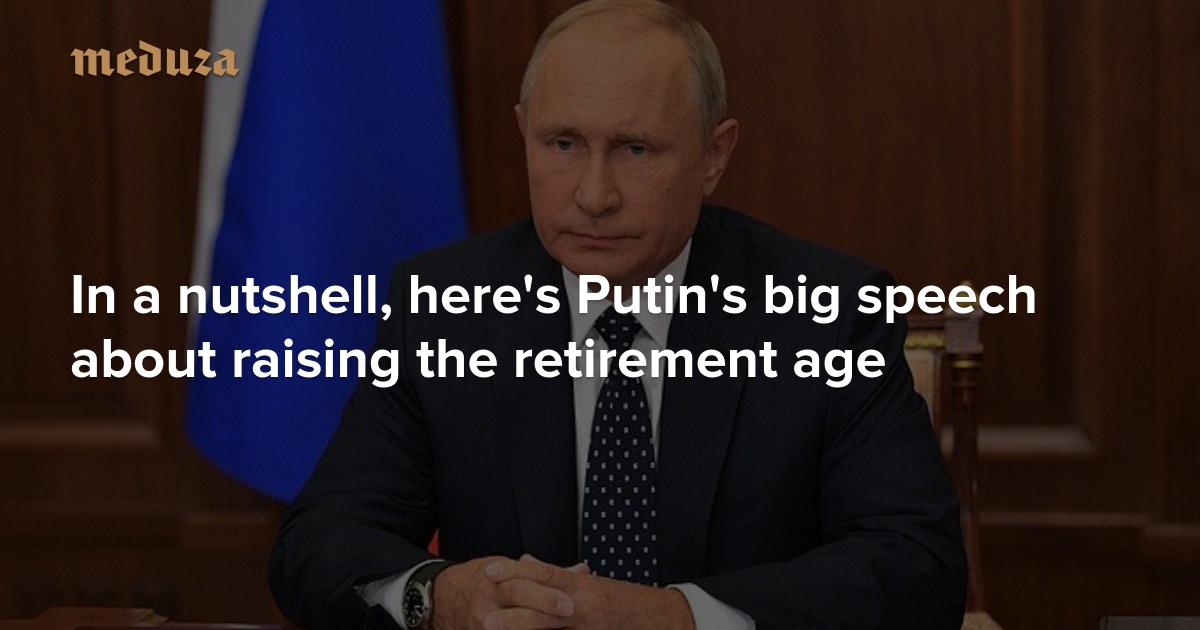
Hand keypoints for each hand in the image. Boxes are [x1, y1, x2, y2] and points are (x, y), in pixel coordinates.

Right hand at [431, 556, 575, 629]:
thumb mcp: (506, 569)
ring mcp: (482, 621)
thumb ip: (543, 573)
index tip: (569, 597)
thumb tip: (580, 572)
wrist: (440, 599)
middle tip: (568, 609)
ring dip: (533, 627)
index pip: (523, 581)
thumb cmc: (478, 581)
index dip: (546, 589)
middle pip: (518, 599)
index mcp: (496, 578)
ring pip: (511, 625)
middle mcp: (488, 599)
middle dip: (544, 604)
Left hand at [484, 556, 694, 629]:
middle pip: (543, 609)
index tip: (490, 571)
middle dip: (513, 616)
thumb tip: (525, 561)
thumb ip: (557, 575)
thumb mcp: (589, 584)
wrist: (659, 620)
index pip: (544, 575)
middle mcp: (583, 607)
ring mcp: (587, 628)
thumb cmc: (621, 601)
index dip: (516, 573)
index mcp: (581, 587)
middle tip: (485, 618)